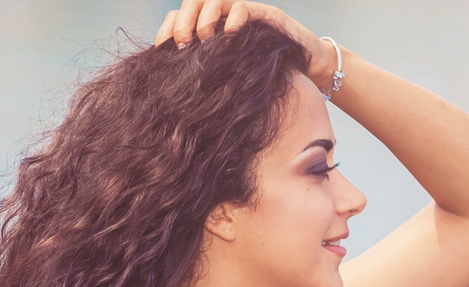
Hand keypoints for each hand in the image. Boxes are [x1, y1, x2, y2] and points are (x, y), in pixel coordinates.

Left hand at [154, 2, 335, 91]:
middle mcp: (225, 18)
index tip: (161, 49)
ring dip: (205, 17)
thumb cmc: (264, 81)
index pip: (179, 17)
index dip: (167, 29)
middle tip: (183, 44)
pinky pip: (244, 6)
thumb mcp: (226, 82)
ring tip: (205, 38)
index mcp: (211, 32)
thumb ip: (204, 80)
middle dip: (182, 22)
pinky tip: (230, 34)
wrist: (306, 72)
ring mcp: (245, 14)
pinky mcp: (266, 15)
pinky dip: (235, 17)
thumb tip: (171, 96)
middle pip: (193, 3)